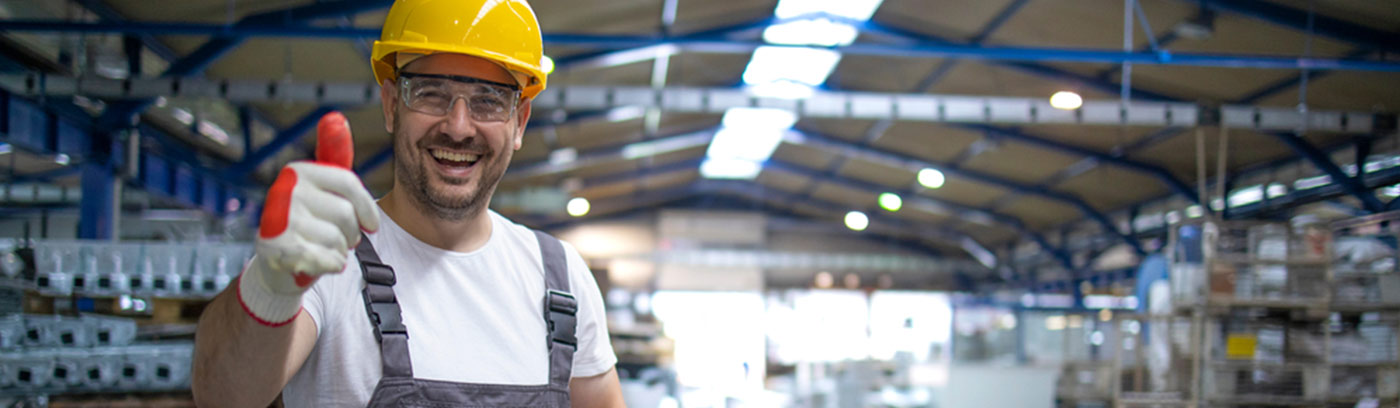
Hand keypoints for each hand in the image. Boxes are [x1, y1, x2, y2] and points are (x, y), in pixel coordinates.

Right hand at [237, 112, 380, 325]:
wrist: (277, 264)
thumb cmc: (309, 221)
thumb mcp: (322, 186)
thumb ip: (333, 154)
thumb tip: (335, 116)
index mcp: (299, 170)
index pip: (348, 182)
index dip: (367, 208)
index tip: (372, 226)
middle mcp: (285, 190)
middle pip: (345, 215)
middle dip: (351, 233)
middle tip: (339, 239)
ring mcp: (278, 219)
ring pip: (337, 240)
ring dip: (340, 251)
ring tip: (324, 249)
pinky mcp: (276, 249)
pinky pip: (326, 259)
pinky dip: (330, 265)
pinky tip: (318, 262)